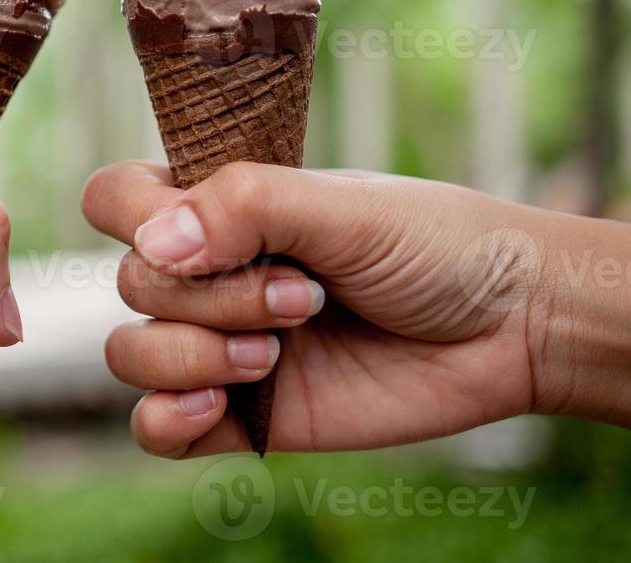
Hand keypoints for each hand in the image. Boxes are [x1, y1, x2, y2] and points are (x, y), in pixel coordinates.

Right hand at [83, 161, 550, 457]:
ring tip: (277, 352)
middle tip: (301, 296)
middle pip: (128, 283)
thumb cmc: (438, 245)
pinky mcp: (244, 416)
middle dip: (209, 296)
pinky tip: (222, 407)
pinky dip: (167, 420)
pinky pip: (155, 429)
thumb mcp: (345, 208)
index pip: (116, 200)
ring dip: (191, 356)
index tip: (209, 233)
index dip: (137, 218)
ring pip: (131, 354)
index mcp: (223, 207)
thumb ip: (247, 208)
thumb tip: (153, 247)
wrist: (514, 329)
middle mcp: (212, 273)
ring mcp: (223, 344)